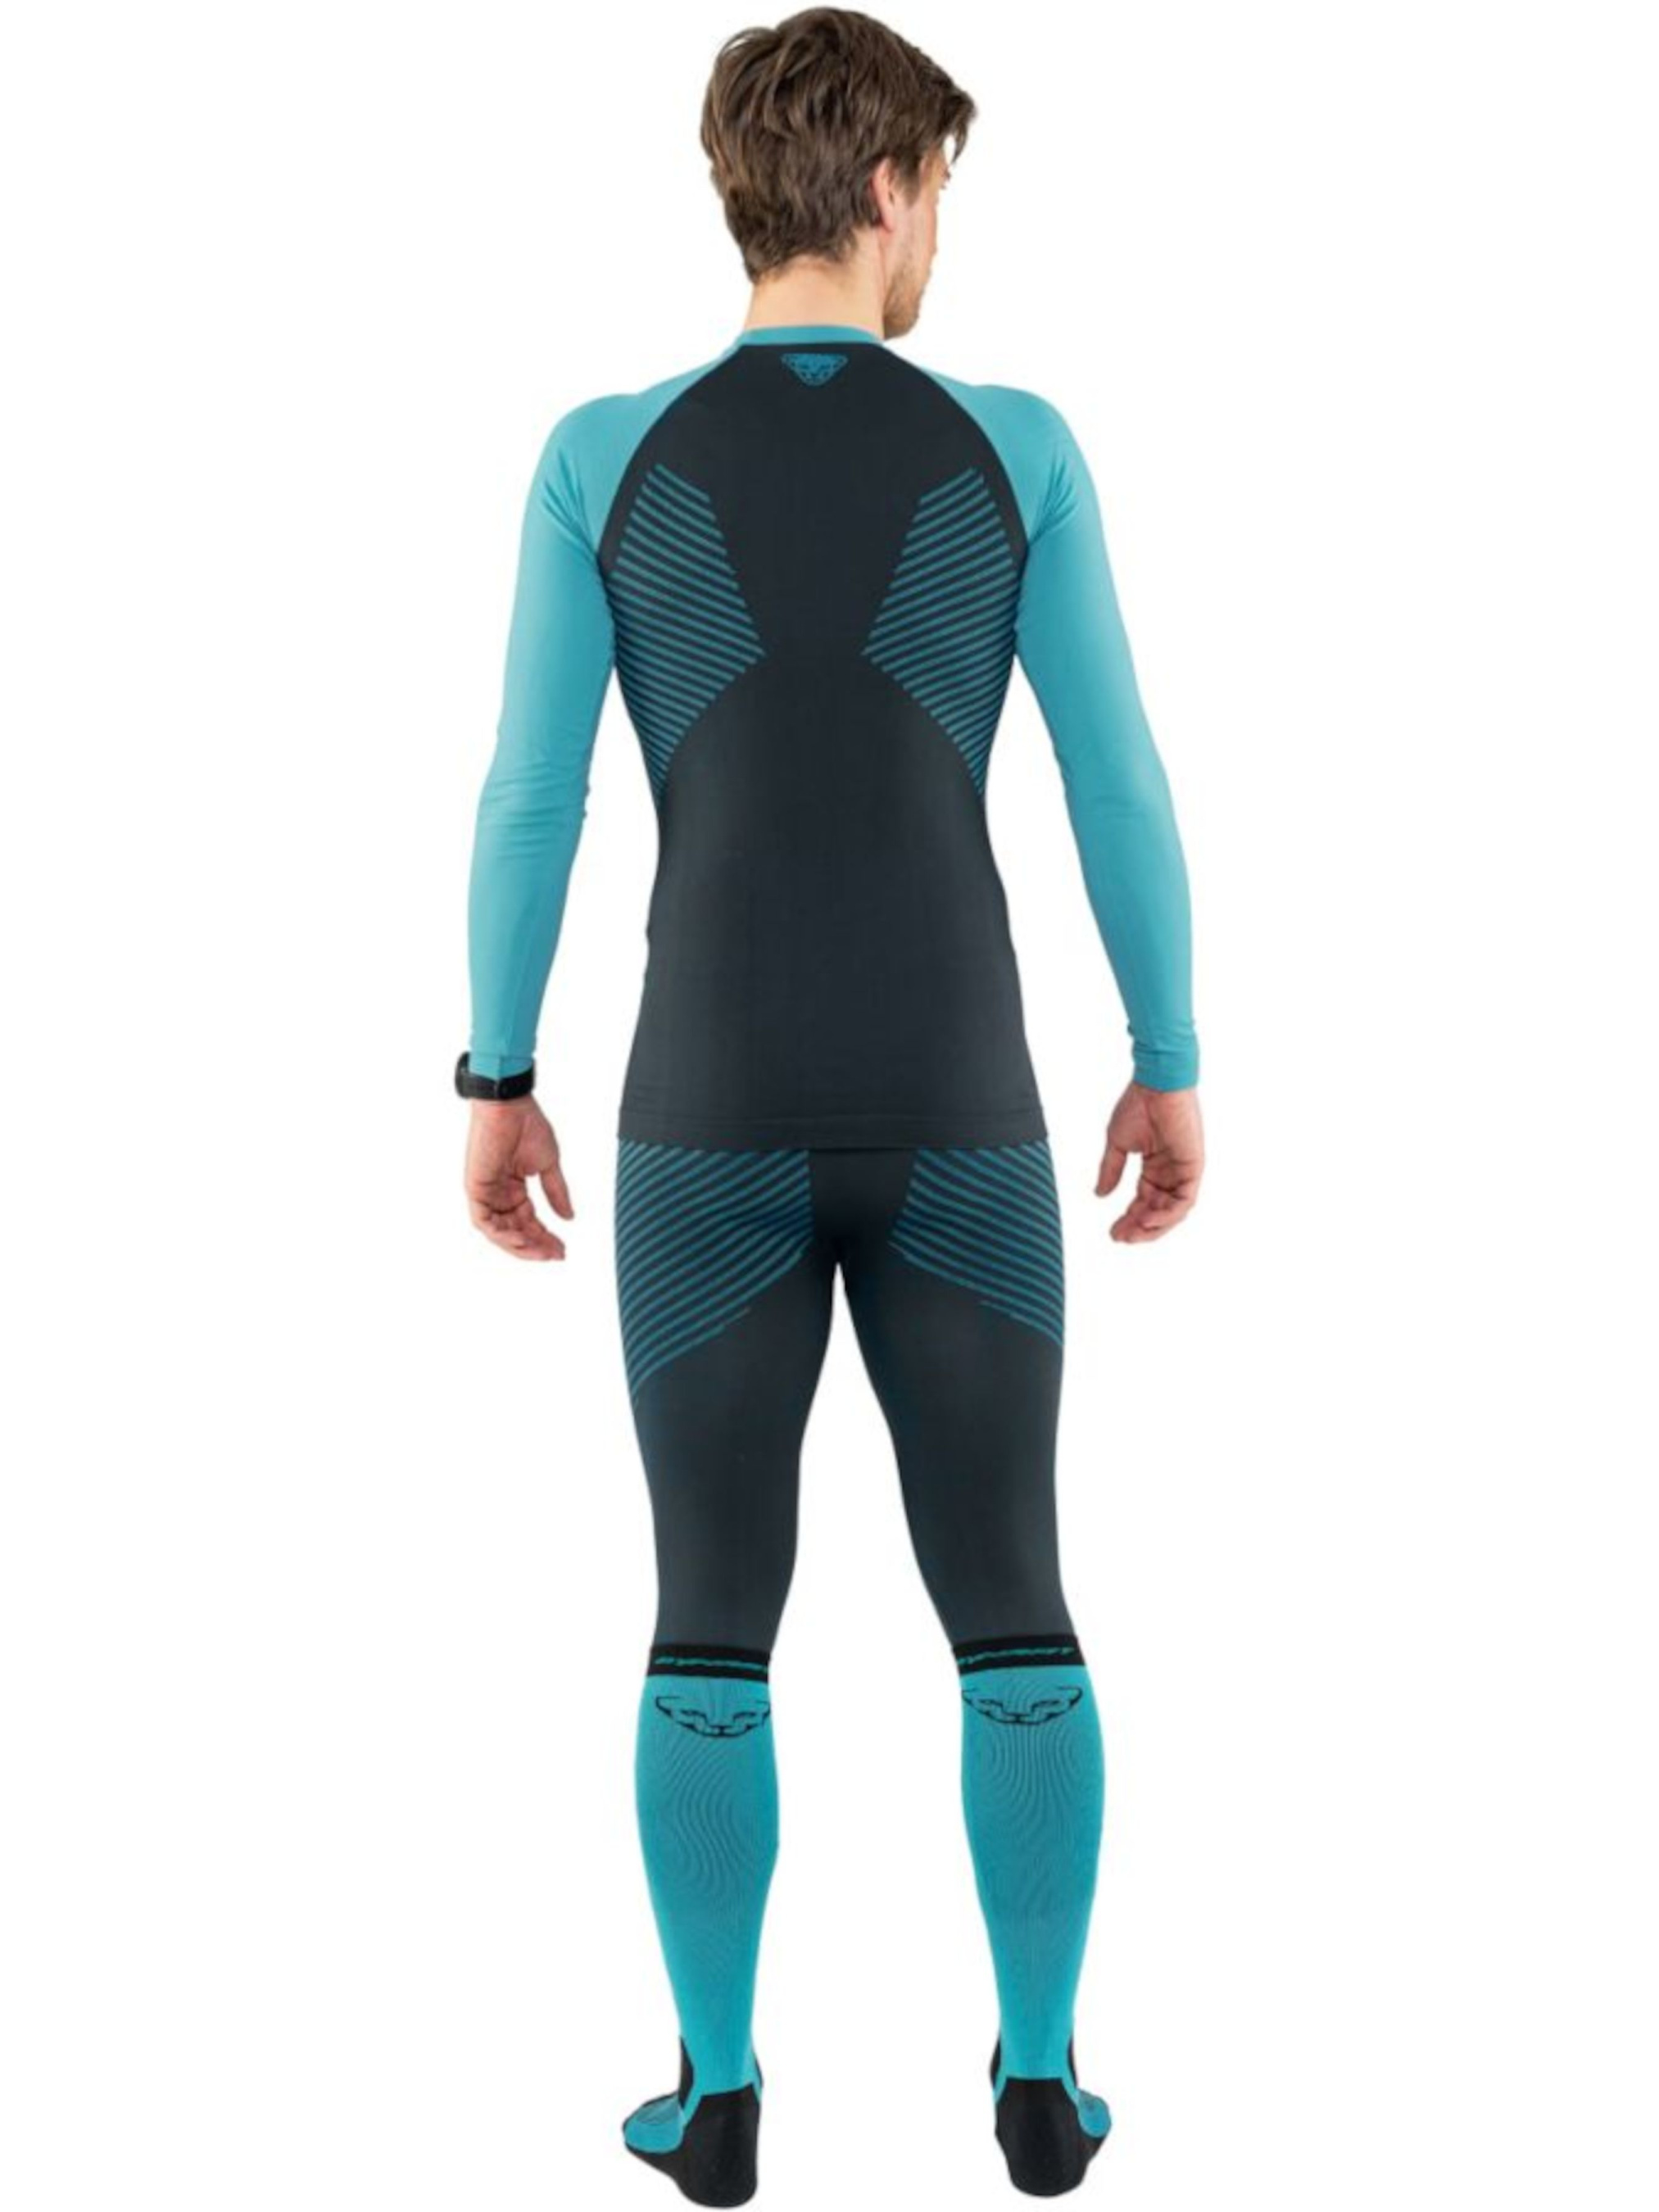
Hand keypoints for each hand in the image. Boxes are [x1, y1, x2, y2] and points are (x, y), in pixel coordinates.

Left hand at [463, 1095, 572, 1259]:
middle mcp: (498, 1193)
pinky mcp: (475, 1188)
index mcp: (514, 1188)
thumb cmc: (527, 1125)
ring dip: (519, 1245)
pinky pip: (484, 1221)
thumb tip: (569, 1217)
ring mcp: (486, 1192)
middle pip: (515, 1230)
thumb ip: (556, 1193)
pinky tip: (520, 1241)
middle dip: (535, 1246)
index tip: (562, 1249)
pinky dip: (500, 1234)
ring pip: (498, 1232)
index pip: (529, 1221)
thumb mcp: (548, 1165)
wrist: (510, 1105)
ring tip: (540, 1253)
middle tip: (555, 1254)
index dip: (545, 1238)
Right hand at [1096, 1081, 1203, 1242]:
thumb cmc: (1139, 1105)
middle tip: (1120, 1237)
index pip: (1143, 1200)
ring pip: (1172, 1210)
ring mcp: (1182, 1170)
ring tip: (1133, 1234)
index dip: (1129, 1218)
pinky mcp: (1193, 1166)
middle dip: (1139, 1227)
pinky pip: (1184, 1199)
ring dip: (1153, 1226)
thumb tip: (1099, 1194)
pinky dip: (1168, 1213)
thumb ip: (1111, 1170)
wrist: (1156, 1084)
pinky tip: (1148, 1219)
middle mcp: (1170, 1171)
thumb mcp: (1117, 1144)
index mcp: (1154, 1166)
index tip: (1113, 1231)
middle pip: (1157, 1210)